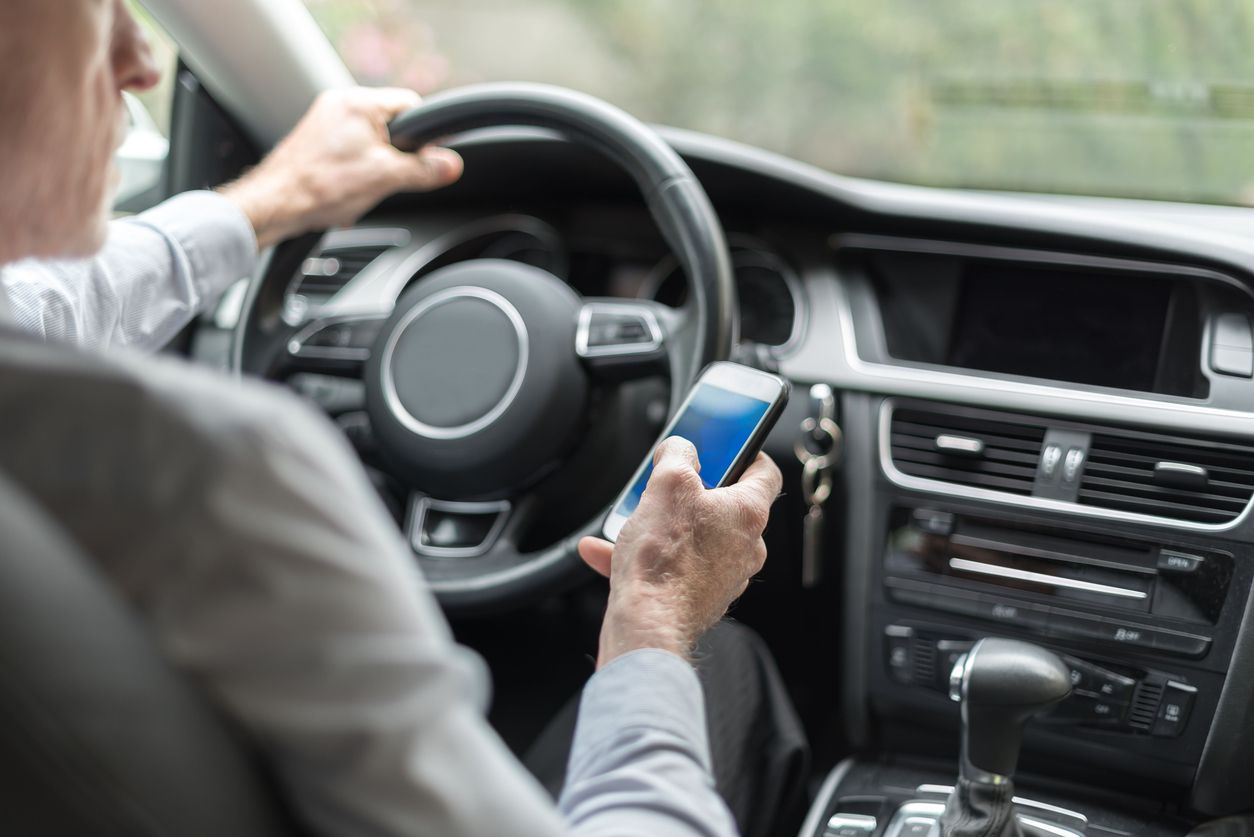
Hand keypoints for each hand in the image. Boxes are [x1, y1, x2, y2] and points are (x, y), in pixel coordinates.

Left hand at [218, 87, 462, 249]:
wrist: (275, 205)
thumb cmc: (319, 187)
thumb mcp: (385, 179)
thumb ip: (423, 170)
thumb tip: (451, 165)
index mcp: (358, 102)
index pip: (412, 105)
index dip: (426, 134)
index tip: (428, 156)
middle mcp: (338, 104)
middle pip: (392, 126)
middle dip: (395, 156)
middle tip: (386, 178)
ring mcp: (324, 121)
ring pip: (370, 141)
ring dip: (374, 166)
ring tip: (359, 186)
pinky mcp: (315, 140)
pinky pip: (350, 151)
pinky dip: (355, 171)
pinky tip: (345, 190)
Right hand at [578, 437, 782, 667]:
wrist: (648, 622)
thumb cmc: (665, 558)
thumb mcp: (667, 483)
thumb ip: (677, 454)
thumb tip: (680, 448)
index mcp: (748, 514)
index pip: (766, 473)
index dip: (750, 453)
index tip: (733, 446)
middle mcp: (745, 548)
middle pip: (726, 508)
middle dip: (693, 494)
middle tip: (668, 484)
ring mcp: (724, 577)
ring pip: (695, 539)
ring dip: (662, 526)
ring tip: (630, 520)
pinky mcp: (700, 598)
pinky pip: (674, 568)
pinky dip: (646, 557)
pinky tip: (608, 552)